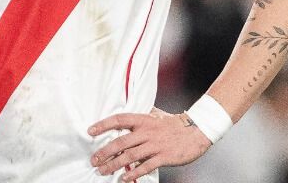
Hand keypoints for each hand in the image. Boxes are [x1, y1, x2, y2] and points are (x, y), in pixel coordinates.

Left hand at [88, 108, 211, 180]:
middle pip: (121, 141)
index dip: (103, 125)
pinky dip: (134, 172)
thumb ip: (144, 115)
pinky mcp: (164, 156)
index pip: (119, 120)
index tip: (90, 131)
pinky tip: (124, 178)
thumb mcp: (158, 115)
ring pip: (130, 155)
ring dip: (114, 164)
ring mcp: (155, 145)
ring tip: (103, 170)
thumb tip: (131, 111)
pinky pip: (146, 166)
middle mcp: (147, 131)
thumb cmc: (175, 124)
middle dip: (105, 151)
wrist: (197, 131)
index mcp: (144, 120)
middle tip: (94, 159)